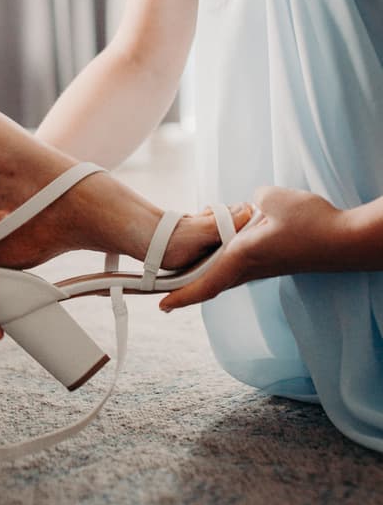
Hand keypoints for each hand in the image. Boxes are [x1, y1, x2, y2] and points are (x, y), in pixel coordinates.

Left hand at [159, 187, 348, 311]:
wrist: (345, 241)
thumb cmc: (310, 222)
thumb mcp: (272, 198)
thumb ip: (250, 200)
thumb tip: (247, 207)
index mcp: (242, 256)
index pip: (205, 282)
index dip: (181, 296)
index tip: (161, 305)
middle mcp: (249, 268)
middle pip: (210, 282)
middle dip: (184, 287)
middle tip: (159, 291)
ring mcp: (262, 268)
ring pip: (224, 273)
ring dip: (203, 272)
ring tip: (181, 269)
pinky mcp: (273, 263)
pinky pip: (239, 264)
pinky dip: (222, 260)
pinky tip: (220, 247)